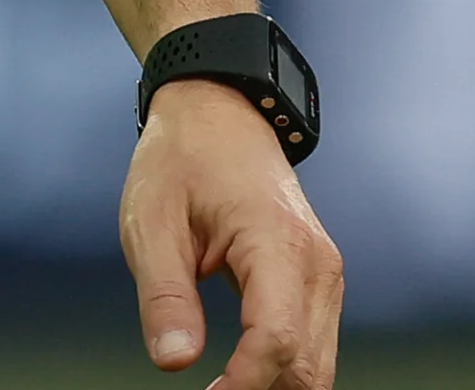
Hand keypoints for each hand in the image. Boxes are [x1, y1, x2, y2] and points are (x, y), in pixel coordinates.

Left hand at [118, 80, 341, 385]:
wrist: (218, 113)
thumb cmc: (182, 159)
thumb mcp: (151, 222)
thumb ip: (164, 296)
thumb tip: (175, 362)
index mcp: (277, 243)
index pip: (276, 339)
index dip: (244, 383)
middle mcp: (316, 264)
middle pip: (308, 365)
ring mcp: (323, 273)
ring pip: (318, 364)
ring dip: (276, 387)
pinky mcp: (316, 280)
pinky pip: (311, 343)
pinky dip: (282, 370)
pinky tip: (241, 379)